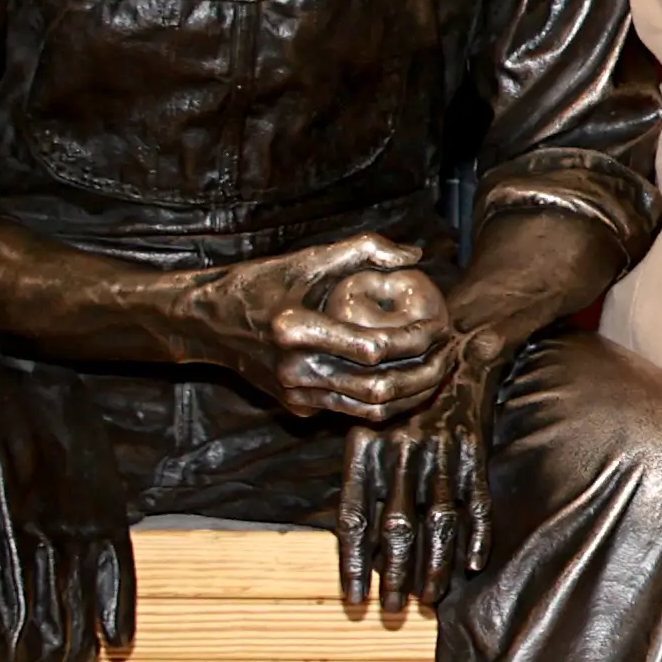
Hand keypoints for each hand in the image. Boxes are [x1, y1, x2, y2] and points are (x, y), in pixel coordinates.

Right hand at [185, 235, 458, 424]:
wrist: (210, 322)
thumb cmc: (264, 282)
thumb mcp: (310, 258)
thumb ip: (365, 249)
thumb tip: (415, 256)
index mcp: (296, 329)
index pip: (374, 348)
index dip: (417, 340)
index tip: (442, 325)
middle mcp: (293, 369)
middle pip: (378, 386)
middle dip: (425, 373)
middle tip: (451, 354)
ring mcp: (295, 394)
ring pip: (370, 409)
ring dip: (413, 394)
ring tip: (440, 371)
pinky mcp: (297, 407)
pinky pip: (352, 412)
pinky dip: (388, 402)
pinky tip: (412, 383)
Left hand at [336, 325, 509, 619]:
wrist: (454, 344)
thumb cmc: (401, 390)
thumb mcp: (366, 422)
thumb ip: (360, 470)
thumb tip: (359, 531)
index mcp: (365, 449)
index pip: (354, 517)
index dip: (353, 562)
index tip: (355, 599)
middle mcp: (400, 452)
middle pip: (397, 526)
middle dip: (395, 574)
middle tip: (394, 610)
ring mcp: (439, 451)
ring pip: (436, 519)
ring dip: (434, 563)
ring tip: (429, 598)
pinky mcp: (472, 448)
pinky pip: (475, 497)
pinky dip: (476, 533)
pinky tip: (473, 563)